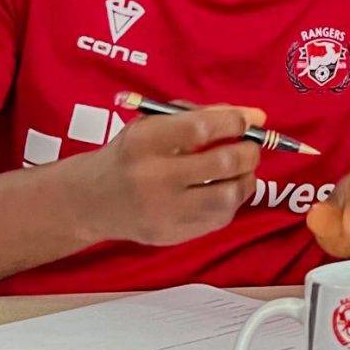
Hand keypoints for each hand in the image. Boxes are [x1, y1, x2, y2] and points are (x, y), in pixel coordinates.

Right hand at [74, 105, 263, 246]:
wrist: (92, 200)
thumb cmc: (132, 153)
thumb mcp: (155, 123)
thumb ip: (203, 114)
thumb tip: (256, 116)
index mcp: (144, 141)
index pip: (201, 128)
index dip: (234, 122)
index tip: (249, 120)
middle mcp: (152, 177)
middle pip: (223, 163)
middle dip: (249, 152)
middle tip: (250, 148)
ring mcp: (162, 211)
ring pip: (228, 196)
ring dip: (246, 180)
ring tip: (241, 171)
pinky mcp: (172, 235)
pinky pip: (220, 219)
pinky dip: (231, 201)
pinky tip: (223, 190)